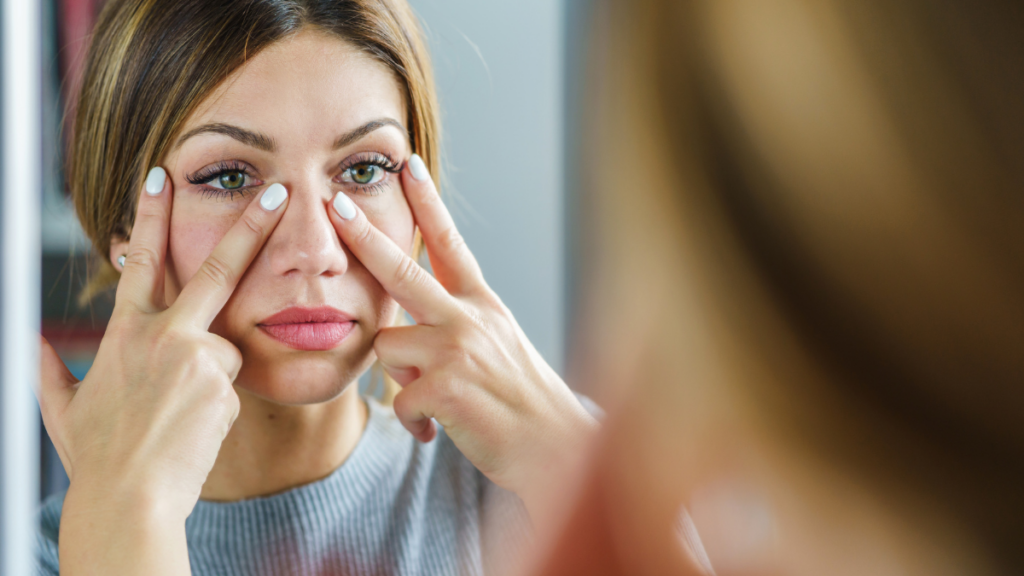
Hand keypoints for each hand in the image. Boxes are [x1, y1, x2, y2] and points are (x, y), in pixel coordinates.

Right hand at [38, 170, 287, 573]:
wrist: (129, 498)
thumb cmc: (98, 456)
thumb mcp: (63, 407)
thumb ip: (49, 367)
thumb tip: (30, 340)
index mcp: (124, 334)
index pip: (139, 262)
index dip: (151, 216)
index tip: (164, 177)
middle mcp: (163, 335)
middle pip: (216, 270)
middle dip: (250, 227)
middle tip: (279, 192)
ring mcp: (197, 357)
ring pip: (225, 349)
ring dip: (211, 376)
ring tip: (179, 417)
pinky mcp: (223, 384)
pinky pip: (232, 385)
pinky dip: (218, 403)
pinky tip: (194, 428)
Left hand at [328, 155, 598, 516]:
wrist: (556, 449)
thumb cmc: (521, 401)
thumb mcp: (498, 345)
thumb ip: (456, 324)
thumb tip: (402, 327)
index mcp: (483, 304)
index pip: (450, 244)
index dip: (428, 203)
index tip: (409, 166)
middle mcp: (470, 318)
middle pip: (403, 270)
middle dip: (364, 236)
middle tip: (335, 205)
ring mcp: (457, 350)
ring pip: (387, 345)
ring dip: (401, 375)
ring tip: (437, 398)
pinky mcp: (445, 388)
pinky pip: (398, 398)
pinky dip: (413, 420)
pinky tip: (438, 430)